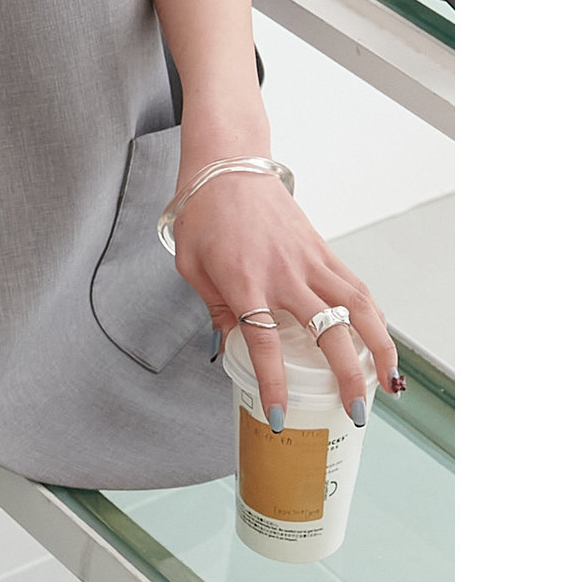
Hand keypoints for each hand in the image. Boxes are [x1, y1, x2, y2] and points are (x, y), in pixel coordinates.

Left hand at [172, 169, 404, 428]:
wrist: (225, 165)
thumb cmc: (203, 213)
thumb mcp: (191, 265)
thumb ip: (213, 309)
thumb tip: (231, 348)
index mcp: (243, 280)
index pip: (263, 342)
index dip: (274, 384)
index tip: (280, 416)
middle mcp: (283, 272)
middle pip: (328, 331)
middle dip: (348, 376)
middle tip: (355, 410)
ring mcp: (308, 259)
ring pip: (358, 308)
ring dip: (379, 347)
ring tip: (389, 382)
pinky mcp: (322, 248)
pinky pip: (355, 286)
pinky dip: (374, 314)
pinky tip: (380, 338)